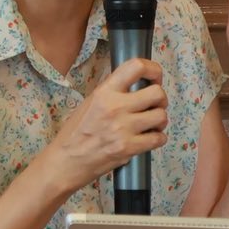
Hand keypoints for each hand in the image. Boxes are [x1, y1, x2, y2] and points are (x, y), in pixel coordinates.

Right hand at [40, 57, 166, 189]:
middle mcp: (115, 107)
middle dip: (161, 99)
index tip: (155, 76)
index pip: (136, 67)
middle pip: (157, 93)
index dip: (153, 69)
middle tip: (154, 105)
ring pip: (161, 116)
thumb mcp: (90, 103)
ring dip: (160, 120)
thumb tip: (136, 86)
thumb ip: (112, 93)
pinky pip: (158, 138)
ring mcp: (123, 128)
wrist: (66, 161)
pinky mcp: (129, 148)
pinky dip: (158, 138)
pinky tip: (149, 138)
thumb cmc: (75, 133)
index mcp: (104, 92)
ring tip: (151, 124)